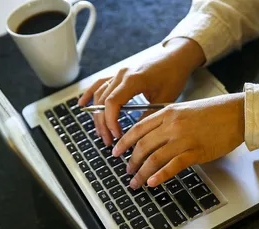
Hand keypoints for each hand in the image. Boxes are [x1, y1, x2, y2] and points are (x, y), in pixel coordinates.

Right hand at [78, 38, 204, 145]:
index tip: (117, 135)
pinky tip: (82, 104)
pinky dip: (90, 94)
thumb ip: (148, 115)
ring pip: (99, 95)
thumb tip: (137, 134)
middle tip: (108, 141)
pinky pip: (100, 84)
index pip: (113, 103)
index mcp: (133, 80)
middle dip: (103, 124)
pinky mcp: (119, 74)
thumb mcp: (165, 99)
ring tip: (102, 133)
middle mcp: (122, 75)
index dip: (110, 121)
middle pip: (103, 101)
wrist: (176, 57)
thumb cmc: (173, 75)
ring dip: (98, 115)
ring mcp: (119, 73)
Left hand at [112, 93, 245, 188]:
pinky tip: (152, 182)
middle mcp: (172, 125)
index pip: (138, 129)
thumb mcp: (184, 109)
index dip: (124, 142)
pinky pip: (173, 165)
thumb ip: (167, 121)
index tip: (116, 152)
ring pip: (155, 158)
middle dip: (131, 161)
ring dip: (142, 172)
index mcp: (168, 112)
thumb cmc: (213, 112)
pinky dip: (160, 175)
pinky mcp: (196, 151)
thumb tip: (151, 137)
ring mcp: (184, 139)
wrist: (236, 114)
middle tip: (127, 171)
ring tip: (136, 182)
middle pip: (143, 145)